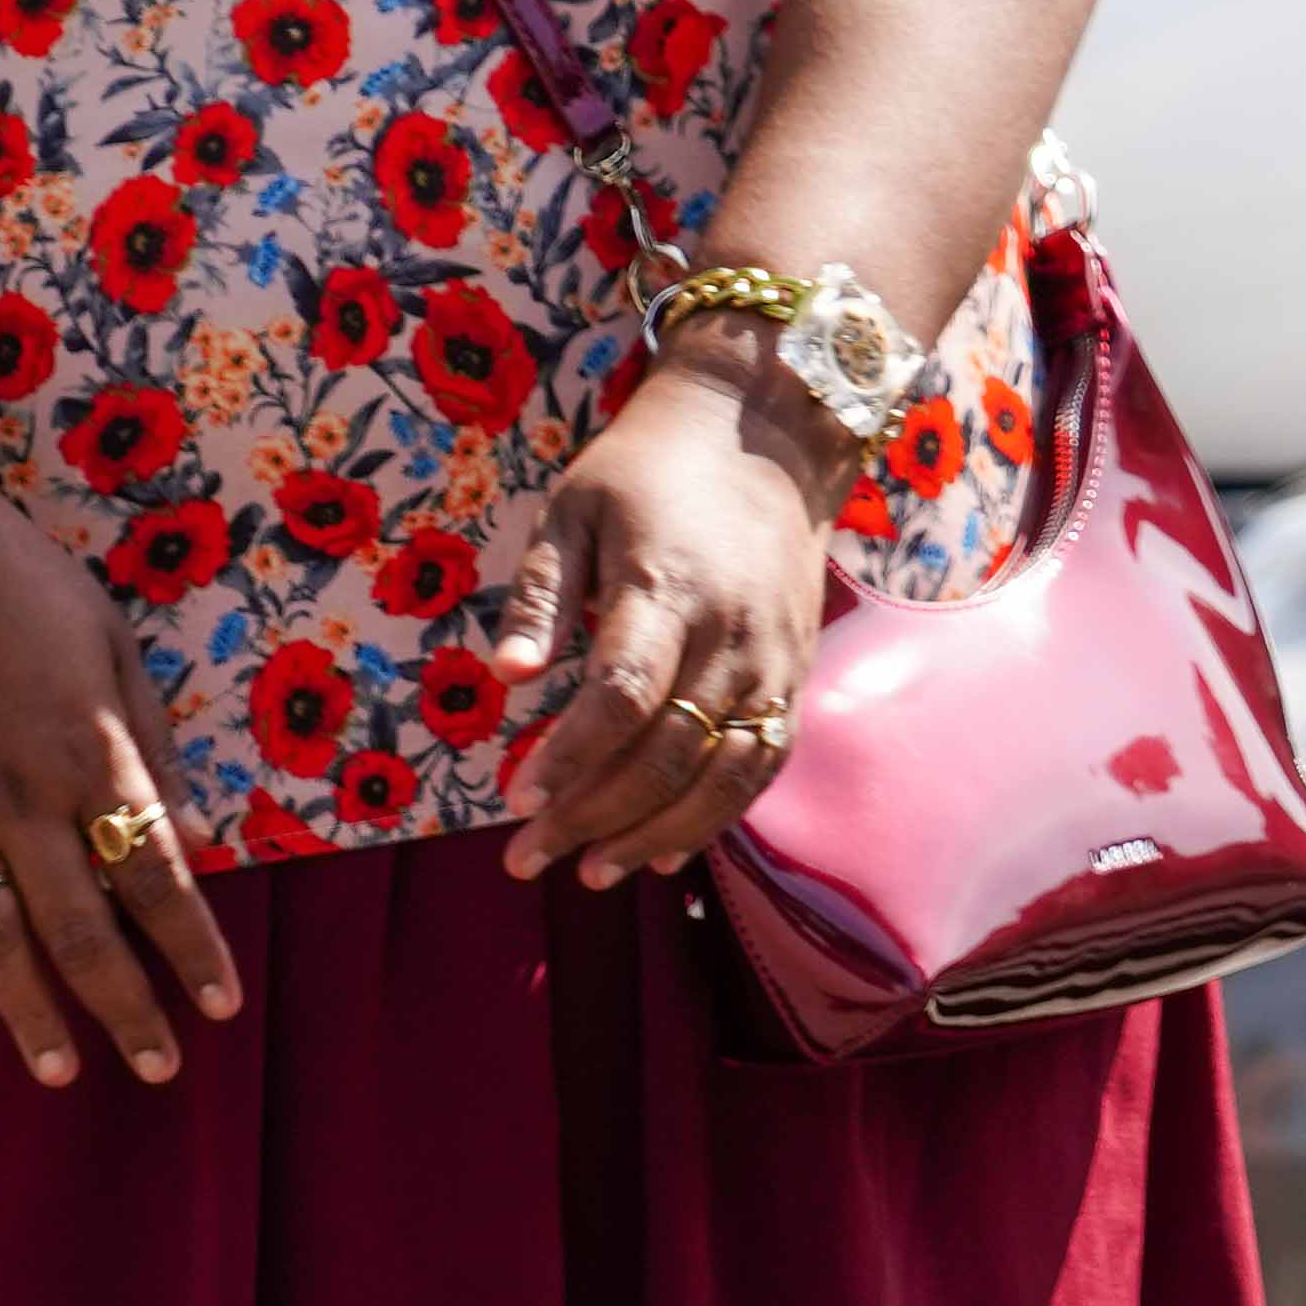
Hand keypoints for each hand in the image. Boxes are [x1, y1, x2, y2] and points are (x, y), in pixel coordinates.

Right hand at [0, 418, 241, 1087]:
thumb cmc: (21, 584)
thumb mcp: (114, 648)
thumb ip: (154, 750)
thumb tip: (196, 839)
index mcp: (93, 758)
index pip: (158, 878)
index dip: (193, 950)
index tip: (222, 1009)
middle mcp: (22, 803)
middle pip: (84, 930)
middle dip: (127, 1008)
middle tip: (160, 1072)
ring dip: (30, 1016)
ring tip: (64, 1075)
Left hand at [492, 337, 845, 887]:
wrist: (768, 432)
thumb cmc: (649, 468)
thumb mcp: (574, 506)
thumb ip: (541, 593)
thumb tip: (507, 675)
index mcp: (668, 588)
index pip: (622, 696)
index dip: (570, 758)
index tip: (515, 799)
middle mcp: (731, 635)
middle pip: (668, 752)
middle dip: (593, 818)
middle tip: (526, 858)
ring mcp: (774, 659)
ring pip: (723, 775)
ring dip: (656, 835)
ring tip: (592, 873)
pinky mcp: (797, 673)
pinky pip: (763, 763)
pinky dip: (717, 818)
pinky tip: (665, 852)